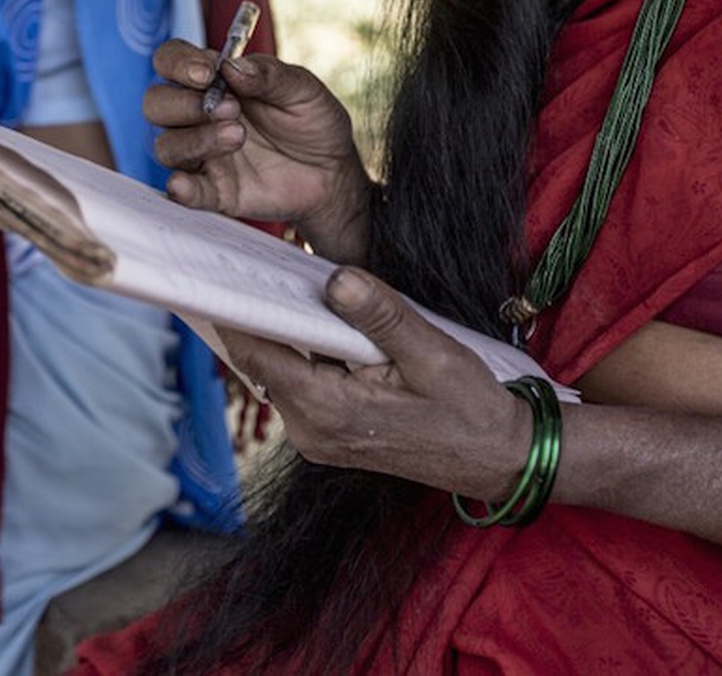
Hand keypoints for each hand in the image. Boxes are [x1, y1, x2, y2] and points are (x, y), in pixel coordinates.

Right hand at [145, 41, 370, 261]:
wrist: (334, 171)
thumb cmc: (312, 123)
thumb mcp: (302, 89)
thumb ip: (269, 75)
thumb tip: (231, 67)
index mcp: (214, 81)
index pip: (171, 61)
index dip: (178, 63)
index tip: (207, 73)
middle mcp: (198, 115)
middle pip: (156, 103)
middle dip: (184, 103)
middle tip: (229, 108)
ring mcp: (203, 153)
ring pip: (166, 145)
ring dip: (194, 139)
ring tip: (236, 136)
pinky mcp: (214, 189)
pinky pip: (184, 191)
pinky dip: (179, 188)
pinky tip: (184, 185)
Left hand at [221, 266, 531, 501]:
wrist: (498, 458)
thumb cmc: (469, 408)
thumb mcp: (432, 353)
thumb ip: (381, 315)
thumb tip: (337, 280)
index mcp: (327, 411)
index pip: (258, 355)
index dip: (238, 311)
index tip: (224, 270)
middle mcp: (310, 432)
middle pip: (262, 361)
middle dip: (263, 315)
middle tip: (261, 263)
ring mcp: (316, 437)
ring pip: (279, 371)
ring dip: (286, 332)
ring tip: (296, 285)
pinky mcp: (328, 434)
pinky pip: (299, 383)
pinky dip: (303, 352)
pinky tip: (322, 322)